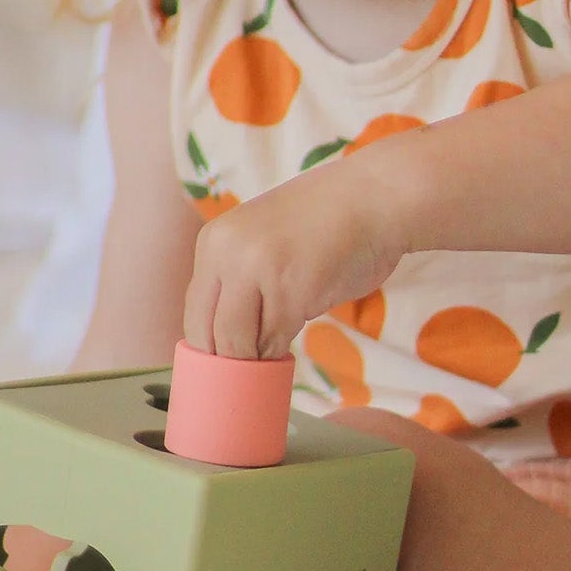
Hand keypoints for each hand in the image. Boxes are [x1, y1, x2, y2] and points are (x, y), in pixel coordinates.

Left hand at [183, 155, 406, 358]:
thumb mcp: (262, 238)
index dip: (209, 345)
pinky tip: (298, 331)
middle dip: (229, 359)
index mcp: (214, 240)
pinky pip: (275, 343)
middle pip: (210, 334)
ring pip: (239, 344)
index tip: (226, 364)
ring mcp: (258, 272)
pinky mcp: (291, 294)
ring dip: (258, 356)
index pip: (195, 312)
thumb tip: (223, 336)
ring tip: (278, 347)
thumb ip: (239, 275)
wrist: (376, 197)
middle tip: (249, 372)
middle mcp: (227, 254)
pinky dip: (283, 351)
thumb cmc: (327, 222)